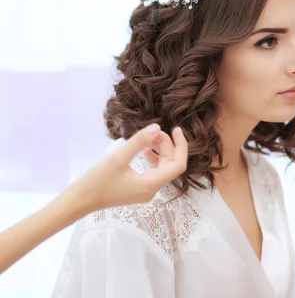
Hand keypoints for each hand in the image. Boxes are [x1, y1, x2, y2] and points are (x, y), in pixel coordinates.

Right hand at [71, 124, 187, 211]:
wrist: (78, 202)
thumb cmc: (97, 181)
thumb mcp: (118, 157)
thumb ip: (139, 142)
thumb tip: (157, 127)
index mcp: (152, 184)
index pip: (178, 165)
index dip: (181, 146)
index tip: (175, 129)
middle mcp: (152, 190)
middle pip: (170, 165)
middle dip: (167, 146)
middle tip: (155, 131)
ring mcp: (145, 191)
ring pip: (162, 168)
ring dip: (160, 151)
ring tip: (150, 137)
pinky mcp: (137, 190)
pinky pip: (153, 172)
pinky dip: (153, 159)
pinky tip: (145, 150)